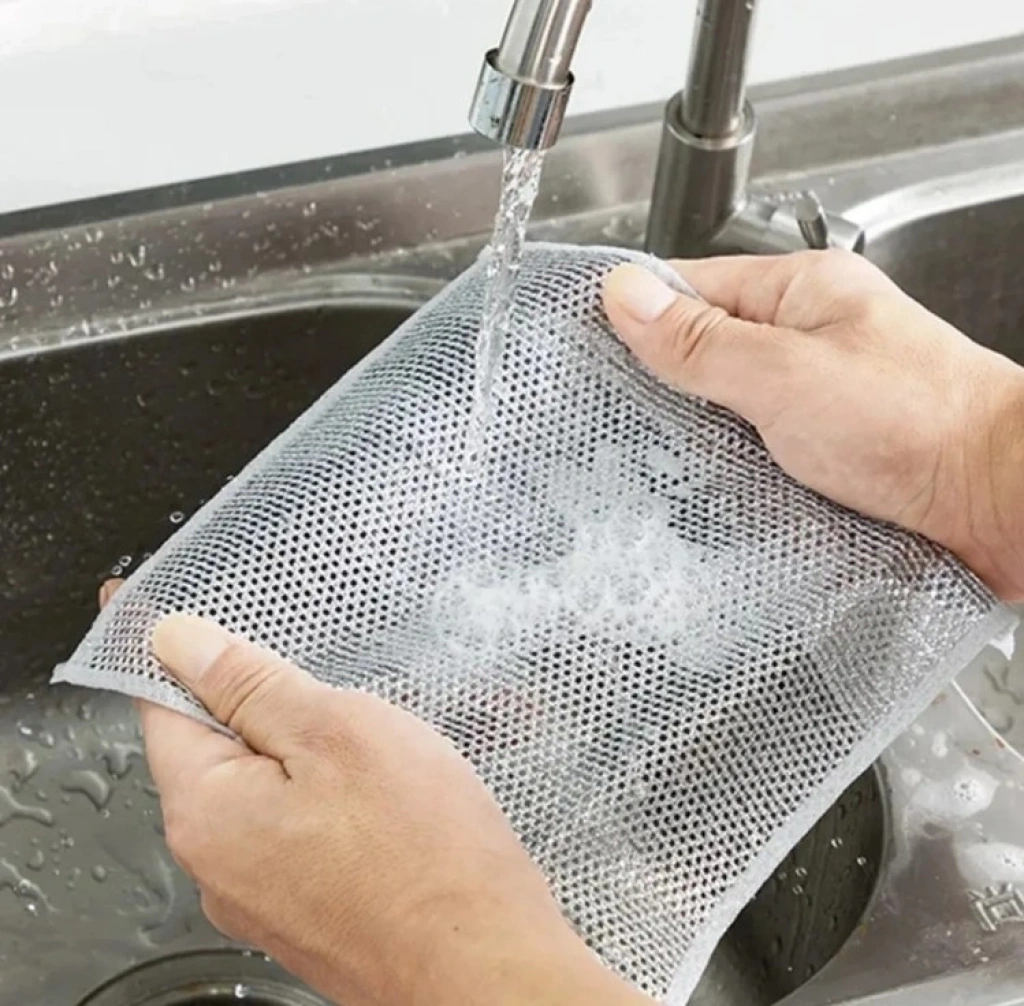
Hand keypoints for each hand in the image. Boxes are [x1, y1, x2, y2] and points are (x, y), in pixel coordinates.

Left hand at [98, 579, 648, 1005]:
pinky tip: (393, 793)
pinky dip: (336, 796)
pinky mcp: (308, 909)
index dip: (166, 648)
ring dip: (315, 751)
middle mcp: (218, 864)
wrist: (486, 965)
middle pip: (220, 748)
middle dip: (268, 702)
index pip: (159, 705)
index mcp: (206, 811)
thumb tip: (175, 643)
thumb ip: (249, 685)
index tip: (159, 612)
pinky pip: (302, 829)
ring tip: (384, 743)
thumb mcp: (335, 731)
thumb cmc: (423, 851)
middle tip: (327, 679)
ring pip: (272, 788)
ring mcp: (262, 896)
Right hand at [603, 250, 1023, 601]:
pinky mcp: (829, 446)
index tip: (589, 347)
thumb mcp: (783, 373)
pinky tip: (711, 484)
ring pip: (729, 403)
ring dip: (700, 431)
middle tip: (621, 418)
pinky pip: (757, 445)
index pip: (691, 286)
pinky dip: (732, 463)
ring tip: (662, 458)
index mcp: (801, 292)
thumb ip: (700, 340)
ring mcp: (819, 393)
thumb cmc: (919, 423)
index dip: (636, 314)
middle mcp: (810, 338)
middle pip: (706, 348)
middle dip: (665, 384)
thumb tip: (625, 297)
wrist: (1002, 499)